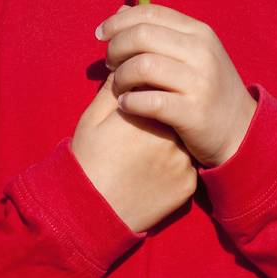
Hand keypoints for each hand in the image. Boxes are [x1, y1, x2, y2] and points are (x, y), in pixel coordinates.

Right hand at [69, 75, 197, 233]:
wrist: (92, 213)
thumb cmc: (88, 162)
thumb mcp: (93, 119)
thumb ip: (113, 88)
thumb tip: (126, 65)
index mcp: (145, 115)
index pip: (160, 86)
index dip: (150, 87)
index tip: (138, 94)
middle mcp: (170, 137)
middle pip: (176, 109)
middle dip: (163, 110)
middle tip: (143, 125)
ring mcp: (182, 162)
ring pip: (185, 135)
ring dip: (172, 134)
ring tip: (148, 146)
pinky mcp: (188, 184)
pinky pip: (188, 163)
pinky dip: (175, 161)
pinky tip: (154, 167)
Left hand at [95, 3, 258, 168]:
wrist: (241, 130)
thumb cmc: (207, 88)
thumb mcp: (192, 53)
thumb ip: (159, 31)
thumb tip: (121, 11)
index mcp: (199, 32)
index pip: (150, 12)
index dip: (118, 21)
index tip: (100, 35)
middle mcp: (201, 52)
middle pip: (142, 36)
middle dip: (116, 48)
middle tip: (109, 64)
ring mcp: (200, 82)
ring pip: (143, 66)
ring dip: (120, 77)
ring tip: (118, 88)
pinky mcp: (194, 112)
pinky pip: (150, 101)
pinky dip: (130, 102)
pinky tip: (125, 106)